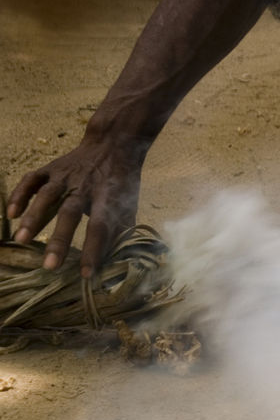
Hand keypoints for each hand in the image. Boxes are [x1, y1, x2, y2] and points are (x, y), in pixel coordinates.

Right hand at [7, 137, 141, 277]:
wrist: (113, 145)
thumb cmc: (120, 184)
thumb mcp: (129, 206)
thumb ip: (122, 232)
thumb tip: (117, 263)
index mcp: (107, 198)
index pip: (101, 228)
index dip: (94, 251)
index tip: (86, 274)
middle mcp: (85, 187)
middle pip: (70, 213)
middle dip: (60, 240)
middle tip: (49, 266)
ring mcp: (66, 176)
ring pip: (47, 196)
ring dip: (33, 217)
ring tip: (21, 240)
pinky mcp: (51, 169)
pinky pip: (32, 180)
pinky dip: (19, 194)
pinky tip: (9, 214)